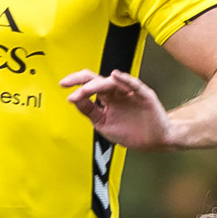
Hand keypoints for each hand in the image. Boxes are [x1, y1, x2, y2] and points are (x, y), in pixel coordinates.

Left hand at [60, 68, 174, 148]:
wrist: (154, 141)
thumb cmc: (131, 132)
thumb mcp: (103, 124)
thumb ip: (89, 111)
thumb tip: (73, 99)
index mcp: (107, 99)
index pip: (89, 87)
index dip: (76, 84)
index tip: (63, 86)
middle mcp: (117, 93)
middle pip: (97, 80)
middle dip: (81, 80)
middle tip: (68, 83)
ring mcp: (130, 93)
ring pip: (112, 83)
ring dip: (97, 84)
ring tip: (85, 89)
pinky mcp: (144, 96)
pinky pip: (134, 85)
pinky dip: (125, 80)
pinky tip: (116, 76)